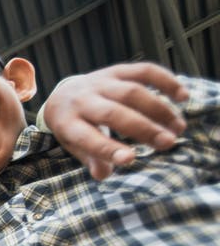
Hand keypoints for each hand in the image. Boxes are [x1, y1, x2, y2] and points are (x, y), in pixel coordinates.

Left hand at [44, 62, 187, 179]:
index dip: (109, 149)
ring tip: (178, 128)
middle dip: (144, 129)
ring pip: (131, 92)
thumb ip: (91, 159)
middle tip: (169, 143)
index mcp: (68, 124)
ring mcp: (100, 82)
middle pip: (113, 113)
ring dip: (159, 110)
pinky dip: (166, 81)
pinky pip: (143, 72)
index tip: (131, 160)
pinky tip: (183, 97)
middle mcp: (81, 100)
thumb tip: (103, 174)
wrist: (63, 95)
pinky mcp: (116, 70)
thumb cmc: (75, 128)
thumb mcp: (75, 146)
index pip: (87, 138)